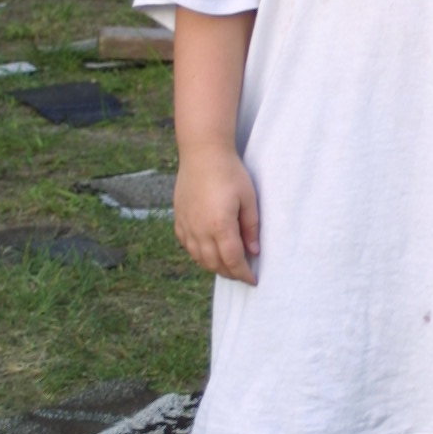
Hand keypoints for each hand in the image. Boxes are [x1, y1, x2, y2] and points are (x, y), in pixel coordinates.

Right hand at [174, 146, 260, 282]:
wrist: (202, 153)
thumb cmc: (230, 173)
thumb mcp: (249, 199)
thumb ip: (251, 227)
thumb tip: (254, 251)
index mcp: (220, 226)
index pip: (233, 260)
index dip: (244, 274)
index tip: (253, 280)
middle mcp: (200, 230)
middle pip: (215, 263)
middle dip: (230, 273)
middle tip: (243, 274)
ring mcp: (187, 225)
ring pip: (199, 258)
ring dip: (214, 266)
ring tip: (228, 266)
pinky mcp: (179, 219)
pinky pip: (188, 246)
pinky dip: (199, 255)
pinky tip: (208, 253)